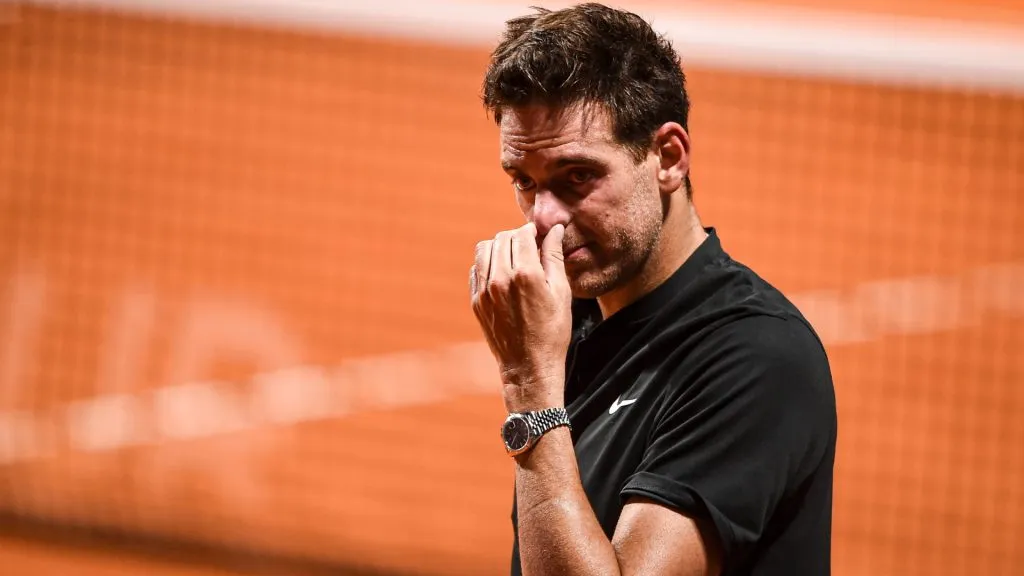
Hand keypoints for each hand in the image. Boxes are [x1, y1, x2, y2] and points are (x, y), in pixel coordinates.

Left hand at [470, 223, 571, 412]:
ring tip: (514, 258)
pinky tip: (502, 274)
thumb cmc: (552, 332)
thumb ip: (555, 257)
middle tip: (529, 247)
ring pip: (484, 249)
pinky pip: (477, 269)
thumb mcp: (562, 293)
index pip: (522, 234)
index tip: (540, 236)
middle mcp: (501, 278)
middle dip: (517, 237)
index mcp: (526, 274)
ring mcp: (484, 290)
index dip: (533, 231)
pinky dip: (488, 264)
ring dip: (499, 247)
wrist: (529, 366)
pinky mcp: (476, 301)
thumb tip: (556, 230)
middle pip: (503, 238)